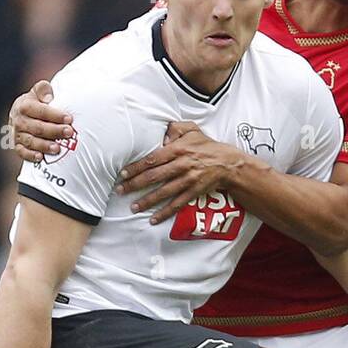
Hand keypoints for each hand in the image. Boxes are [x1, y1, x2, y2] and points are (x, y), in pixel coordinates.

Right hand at [9, 81, 72, 163]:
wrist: (20, 114)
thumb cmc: (35, 103)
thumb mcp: (37, 92)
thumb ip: (43, 89)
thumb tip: (49, 97)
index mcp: (24, 106)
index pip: (40, 111)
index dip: (55, 115)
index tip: (69, 119)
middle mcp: (19, 121)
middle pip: (37, 127)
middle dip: (54, 131)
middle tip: (69, 133)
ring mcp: (17, 134)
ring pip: (30, 141)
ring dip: (44, 145)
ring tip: (57, 148)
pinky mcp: (17, 146)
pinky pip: (22, 152)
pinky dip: (30, 155)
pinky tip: (40, 157)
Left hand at [115, 121, 242, 218]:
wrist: (227, 163)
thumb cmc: (206, 145)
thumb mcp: (192, 129)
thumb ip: (175, 128)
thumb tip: (162, 137)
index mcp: (178, 149)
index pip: (152, 158)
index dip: (137, 167)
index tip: (124, 173)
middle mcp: (182, 165)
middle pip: (154, 176)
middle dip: (135, 184)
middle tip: (120, 190)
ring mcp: (188, 180)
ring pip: (164, 192)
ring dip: (147, 201)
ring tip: (133, 207)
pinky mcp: (194, 192)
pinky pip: (177, 204)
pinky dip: (165, 213)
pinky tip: (153, 219)